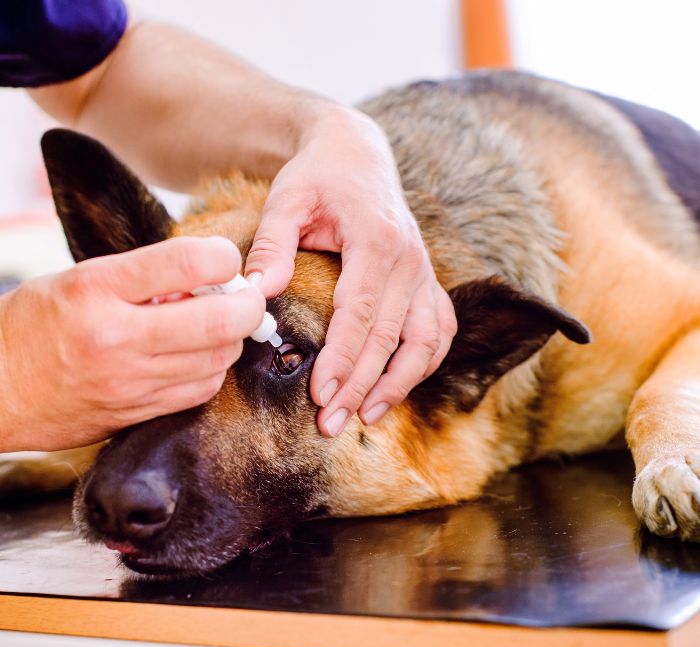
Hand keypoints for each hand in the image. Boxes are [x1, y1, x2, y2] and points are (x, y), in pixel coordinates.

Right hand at [0, 236, 264, 450]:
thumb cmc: (33, 325)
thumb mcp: (77, 280)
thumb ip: (142, 277)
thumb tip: (207, 280)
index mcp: (96, 289)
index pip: (185, 262)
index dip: (223, 256)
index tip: (227, 259)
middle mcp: (116, 336)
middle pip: (219, 320)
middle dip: (248, 306)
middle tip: (246, 298)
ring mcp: (129, 380)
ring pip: (218, 359)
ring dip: (231, 339)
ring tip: (218, 326)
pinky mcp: (136, 411)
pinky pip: (200, 390)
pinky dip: (213, 369)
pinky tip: (201, 356)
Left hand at [245, 105, 456, 435]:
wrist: (358, 155)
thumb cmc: (318, 177)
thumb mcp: (287, 198)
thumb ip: (273, 245)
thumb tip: (258, 294)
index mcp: (376, 241)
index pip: (361, 313)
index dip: (342, 358)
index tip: (320, 395)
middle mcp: (409, 260)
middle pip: (389, 337)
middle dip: (360, 385)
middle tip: (331, 423)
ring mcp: (423, 271)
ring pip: (426, 341)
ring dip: (400, 383)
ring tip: (368, 417)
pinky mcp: (426, 280)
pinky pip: (439, 329)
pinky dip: (424, 362)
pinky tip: (399, 385)